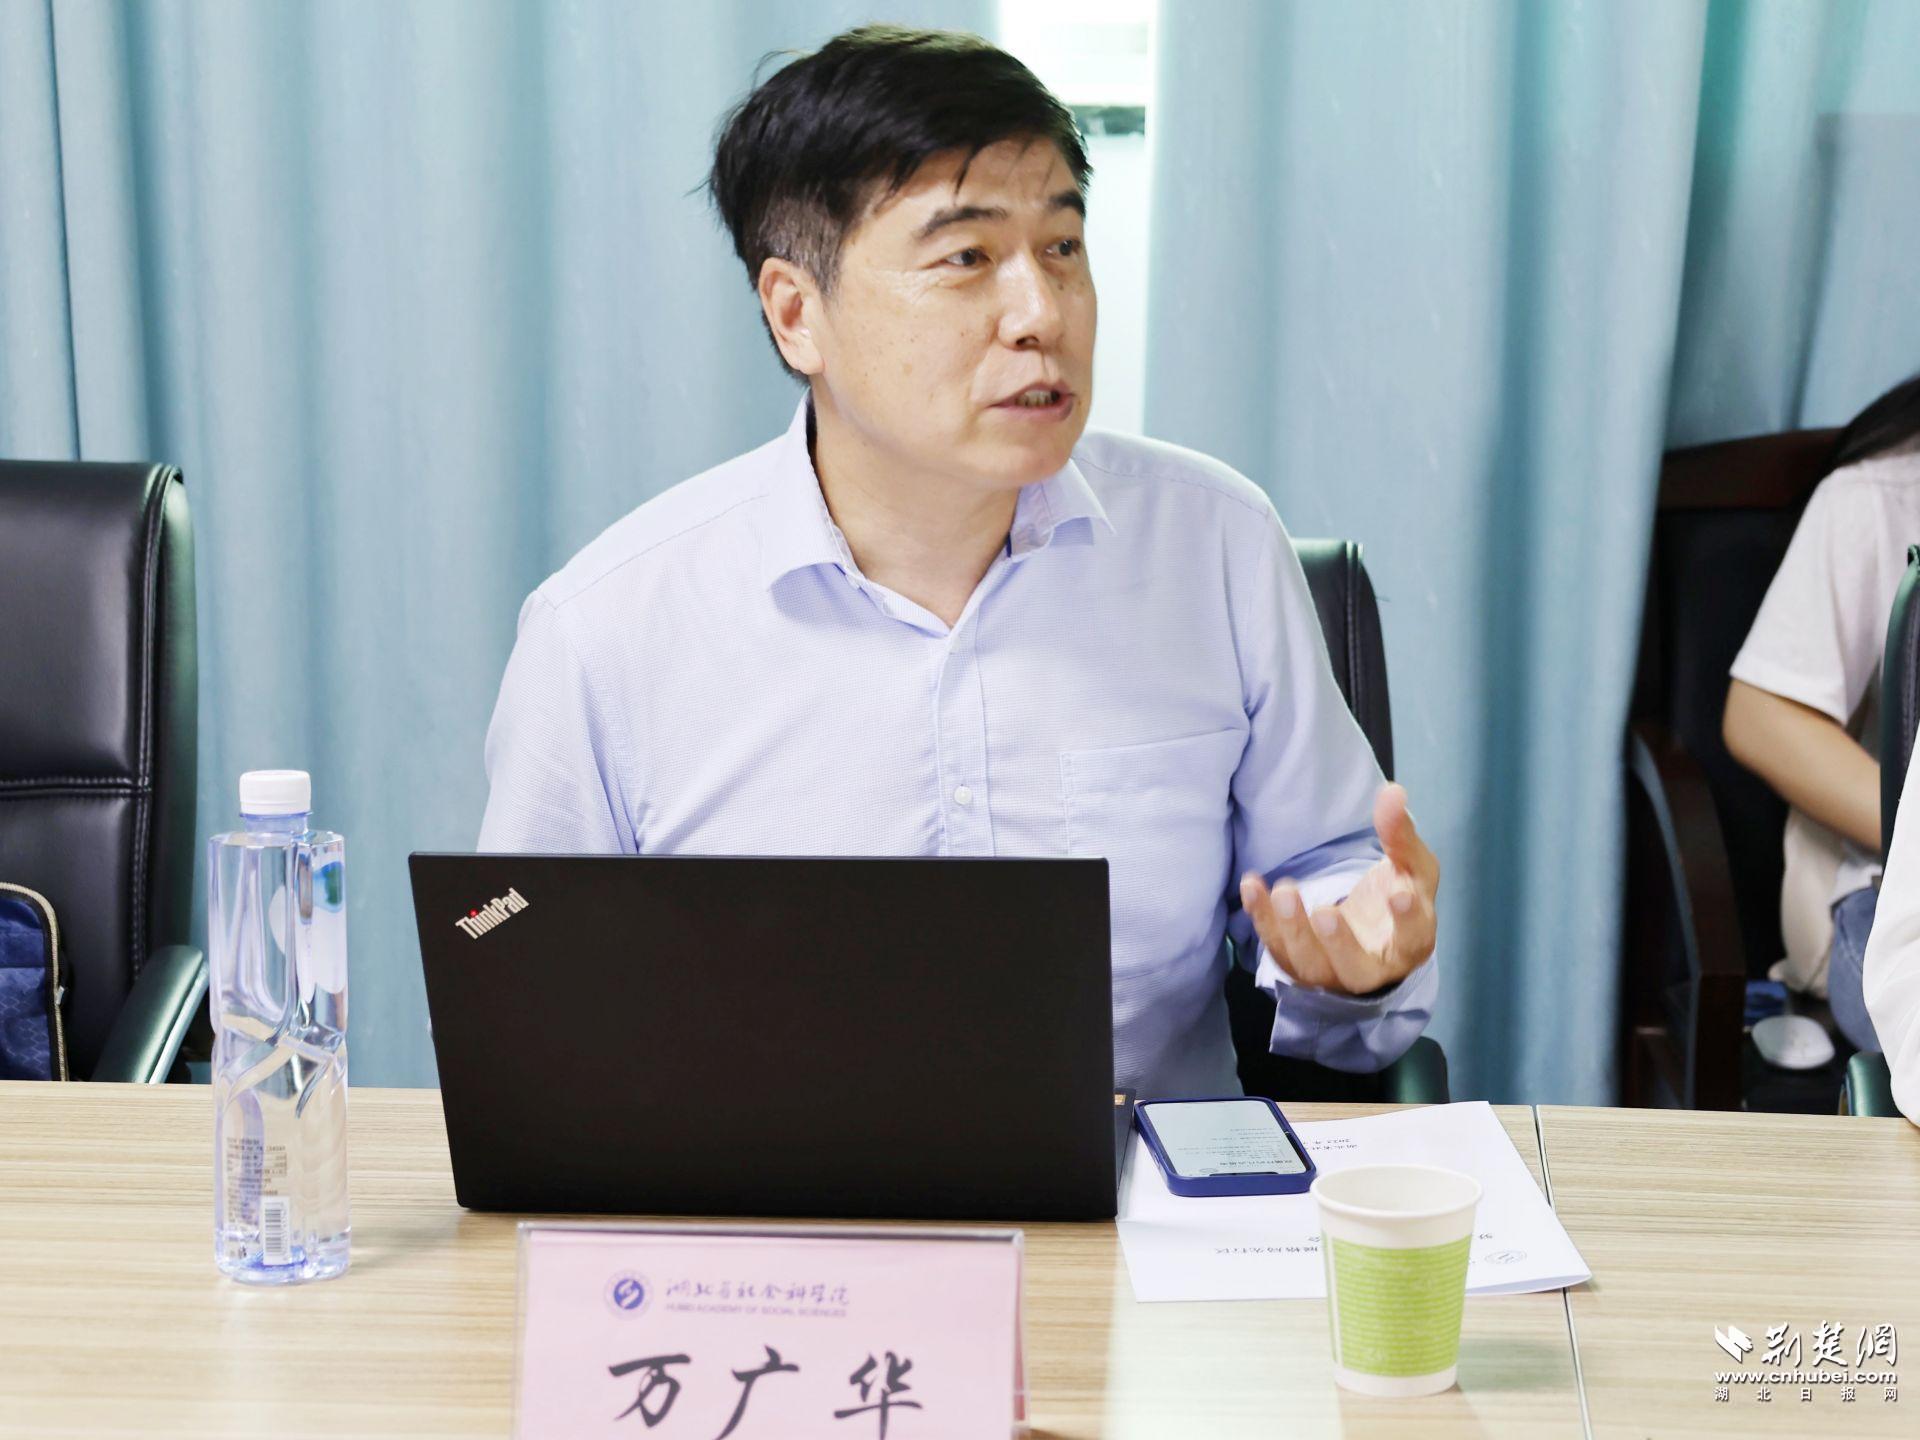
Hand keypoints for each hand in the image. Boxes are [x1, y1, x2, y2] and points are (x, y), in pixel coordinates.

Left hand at [1238, 783, 1438, 994]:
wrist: (1370, 936)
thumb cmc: (1396, 899)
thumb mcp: (1411, 868)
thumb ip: (1402, 835)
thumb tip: (1392, 792)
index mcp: (1409, 944)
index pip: (1411, 938)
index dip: (1406, 921)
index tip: (1398, 894)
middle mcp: (1370, 968)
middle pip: (1354, 968)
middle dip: (1338, 942)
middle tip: (1325, 912)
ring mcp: (1330, 973)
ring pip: (1309, 964)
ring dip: (1292, 930)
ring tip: (1285, 892)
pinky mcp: (1296, 964)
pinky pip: (1275, 946)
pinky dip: (1261, 918)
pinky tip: (1251, 885)